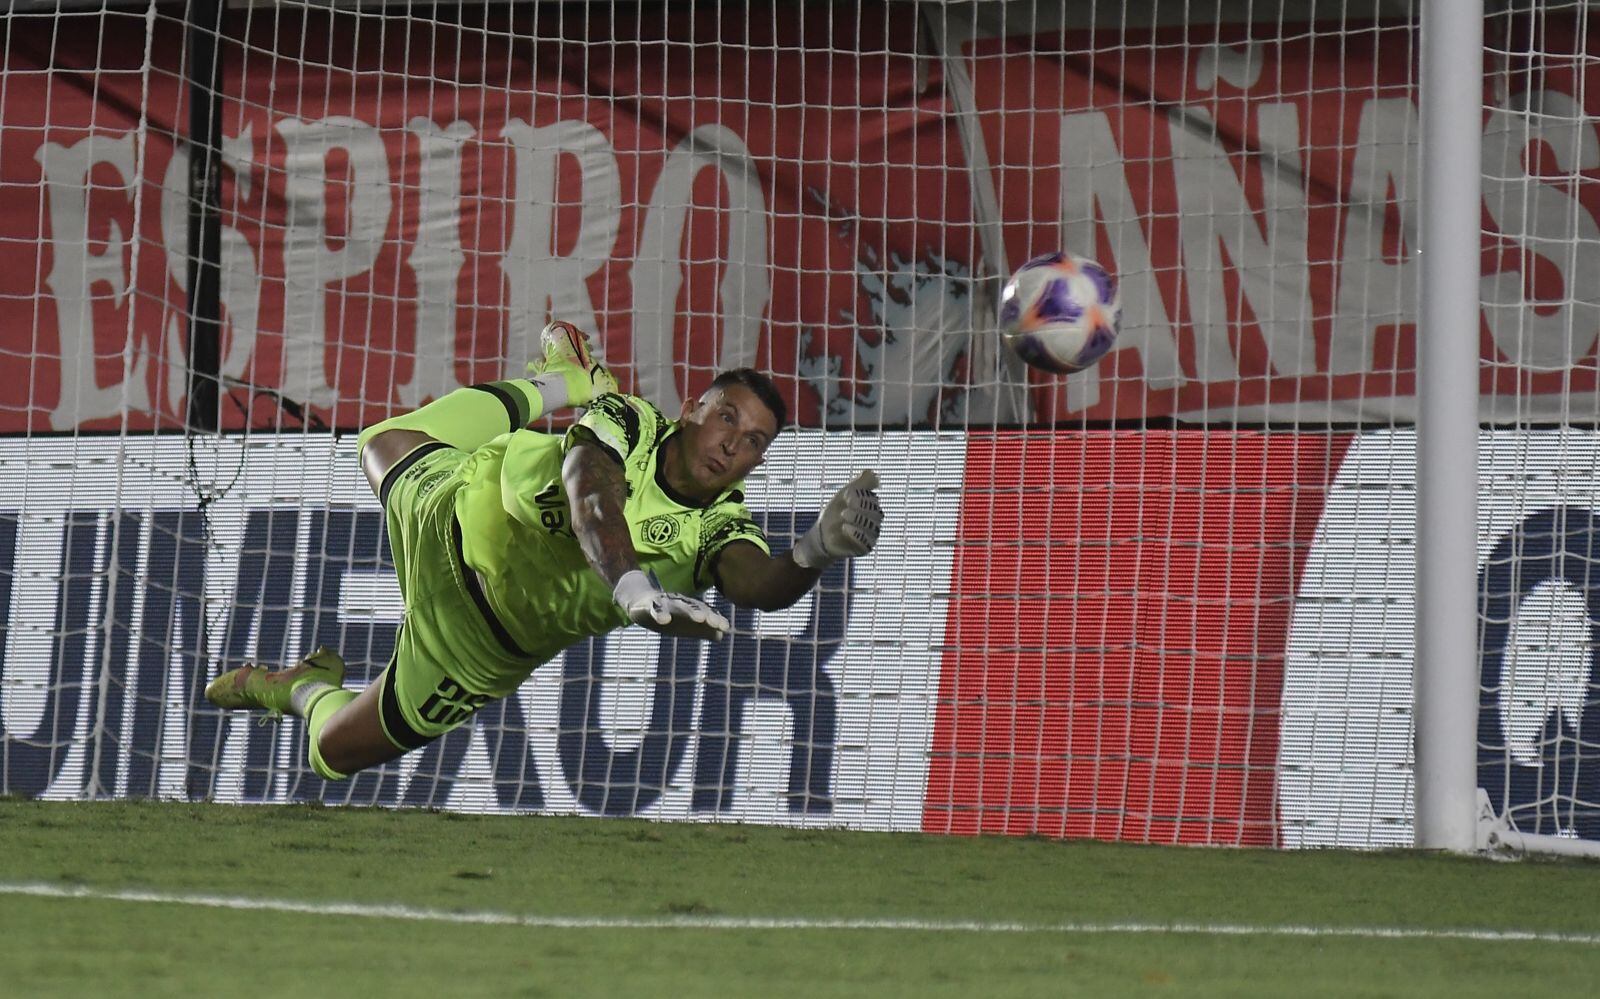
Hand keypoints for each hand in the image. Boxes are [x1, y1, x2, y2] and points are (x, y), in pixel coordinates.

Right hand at [612, 570, 729, 640]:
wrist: (640, 600)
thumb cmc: (667, 614)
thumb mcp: (684, 625)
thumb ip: (703, 630)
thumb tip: (721, 636)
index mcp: (689, 608)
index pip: (704, 612)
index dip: (715, 618)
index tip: (725, 627)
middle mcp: (679, 603)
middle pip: (694, 607)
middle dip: (706, 614)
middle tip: (715, 622)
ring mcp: (664, 602)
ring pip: (677, 605)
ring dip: (689, 611)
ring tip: (699, 618)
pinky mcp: (648, 605)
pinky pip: (654, 608)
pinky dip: (659, 613)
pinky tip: (664, 620)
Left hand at [792, 470, 883, 568]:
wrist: (822, 534)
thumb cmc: (834, 513)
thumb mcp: (844, 495)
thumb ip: (859, 483)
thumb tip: (872, 472)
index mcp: (872, 506)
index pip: (873, 499)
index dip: (860, 496)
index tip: (846, 495)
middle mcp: (875, 520)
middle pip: (875, 513)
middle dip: (859, 508)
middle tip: (844, 509)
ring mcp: (872, 534)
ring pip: (872, 527)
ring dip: (857, 519)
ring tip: (843, 516)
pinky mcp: (866, 547)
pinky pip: (867, 542)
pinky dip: (856, 534)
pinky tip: (845, 528)